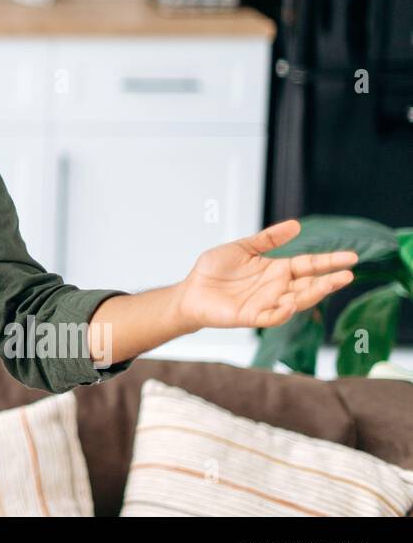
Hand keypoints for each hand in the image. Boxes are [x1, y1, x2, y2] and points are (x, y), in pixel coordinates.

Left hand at [173, 219, 357, 331]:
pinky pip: (272, 316)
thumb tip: (295, 225)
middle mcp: (277, 287)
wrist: (191, 290)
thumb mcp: (242, 248)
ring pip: (297, 301)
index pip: (309, 265)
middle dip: (329, 281)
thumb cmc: (215, 270)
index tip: (350, 257)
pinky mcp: (252, 316)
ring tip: (328, 284)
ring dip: (312, 294)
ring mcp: (267, 303)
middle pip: (309, 284)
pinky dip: (282, 311)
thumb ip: (267, 239)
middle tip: (347, 275)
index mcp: (277, 269)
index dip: (329, 261)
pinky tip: (289, 302)